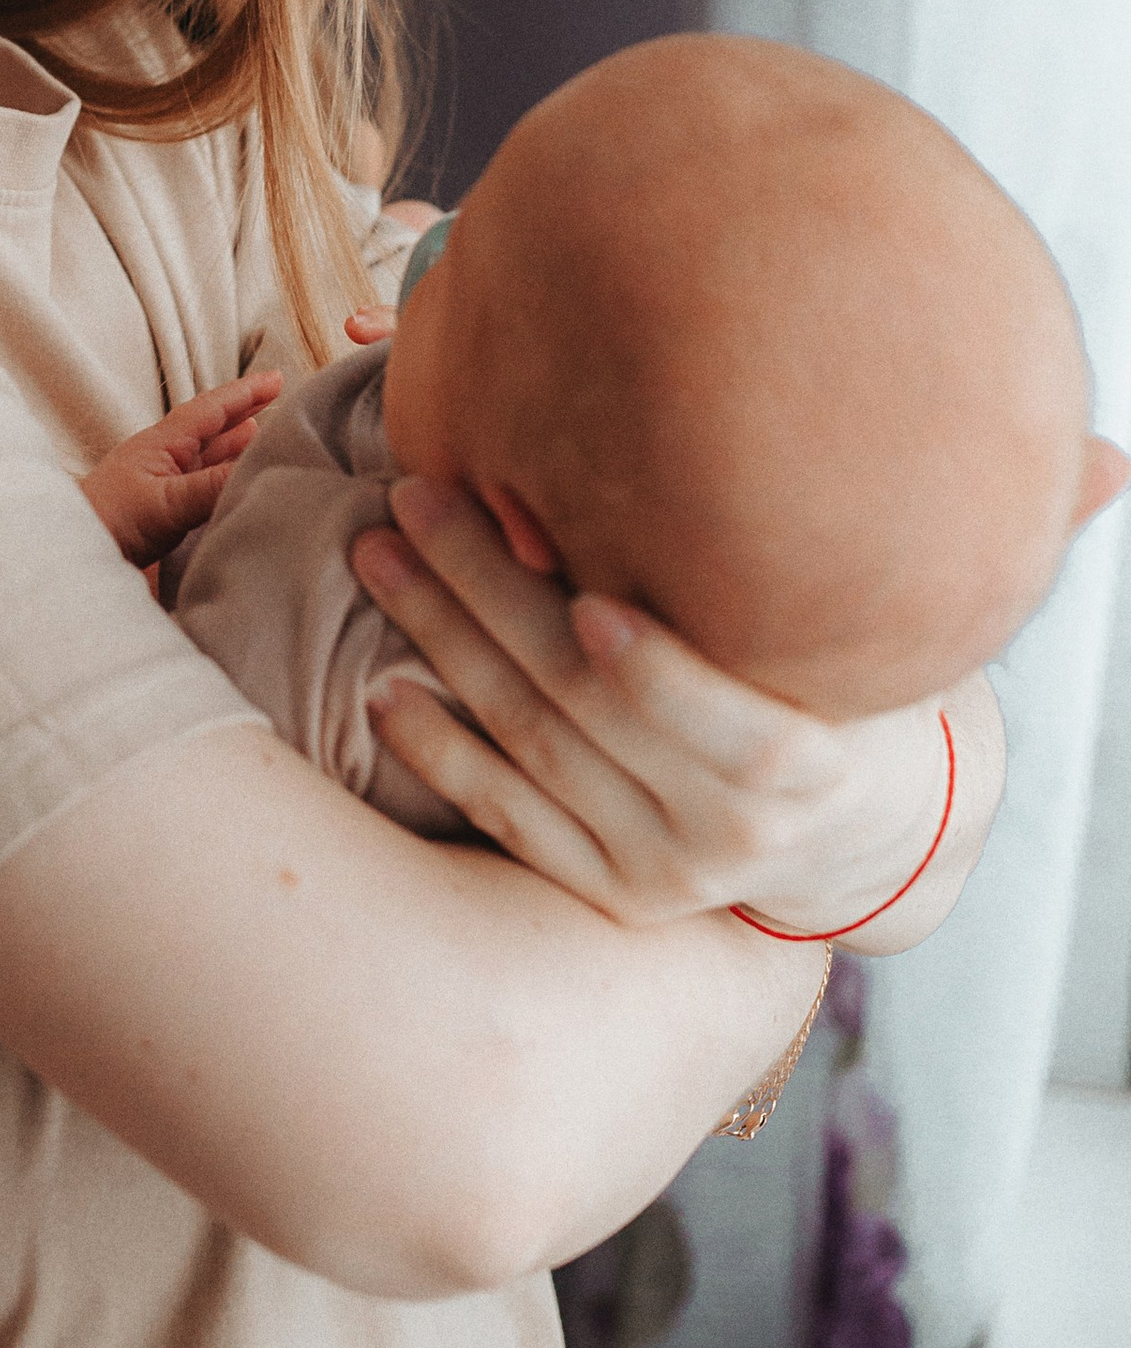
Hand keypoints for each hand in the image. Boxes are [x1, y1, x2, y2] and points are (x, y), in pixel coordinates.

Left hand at [80, 374, 281, 573]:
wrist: (72, 560)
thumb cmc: (107, 521)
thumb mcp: (165, 500)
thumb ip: (212, 484)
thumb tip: (261, 467)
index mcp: (161, 445)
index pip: (210, 410)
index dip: (244, 394)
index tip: (277, 379)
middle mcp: (165, 464)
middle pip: (212, 433)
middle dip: (244, 417)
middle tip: (279, 403)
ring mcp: (164, 493)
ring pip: (210, 464)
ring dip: (237, 452)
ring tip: (264, 439)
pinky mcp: (165, 523)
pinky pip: (205, 496)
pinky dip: (227, 489)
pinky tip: (239, 492)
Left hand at [351, 479, 1000, 946]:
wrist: (858, 834)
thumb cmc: (852, 690)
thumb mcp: (865, 641)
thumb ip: (826, 567)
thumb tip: (969, 454)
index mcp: (811, 768)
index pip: (736, 727)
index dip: (662, 672)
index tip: (589, 600)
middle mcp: (736, 835)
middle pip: (594, 710)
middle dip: (492, 598)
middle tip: (417, 501)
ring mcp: (664, 872)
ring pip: (533, 750)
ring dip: (442, 647)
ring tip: (378, 557)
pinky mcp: (610, 893)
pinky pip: (510, 821)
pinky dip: (443, 756)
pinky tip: (383, 692)